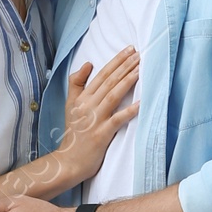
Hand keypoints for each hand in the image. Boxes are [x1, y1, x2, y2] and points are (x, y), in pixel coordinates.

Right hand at [55, 48, 138, 184]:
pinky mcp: (102, 134)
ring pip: (113, 95)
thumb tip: (88, 64)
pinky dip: (130, 110)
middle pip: (109, 81)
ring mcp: (95, 119)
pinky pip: (118, 119)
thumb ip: (76, 83)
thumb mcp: (70, 105)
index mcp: (82, 98)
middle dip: (125, 66)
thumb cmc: (74, 134)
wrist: (68, 161)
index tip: (130, 50)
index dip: (116, 61)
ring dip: (128, 81)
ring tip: (141, 69)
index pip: (101, 74)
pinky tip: (143, 102)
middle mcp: (88, 105)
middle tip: (139, 54)